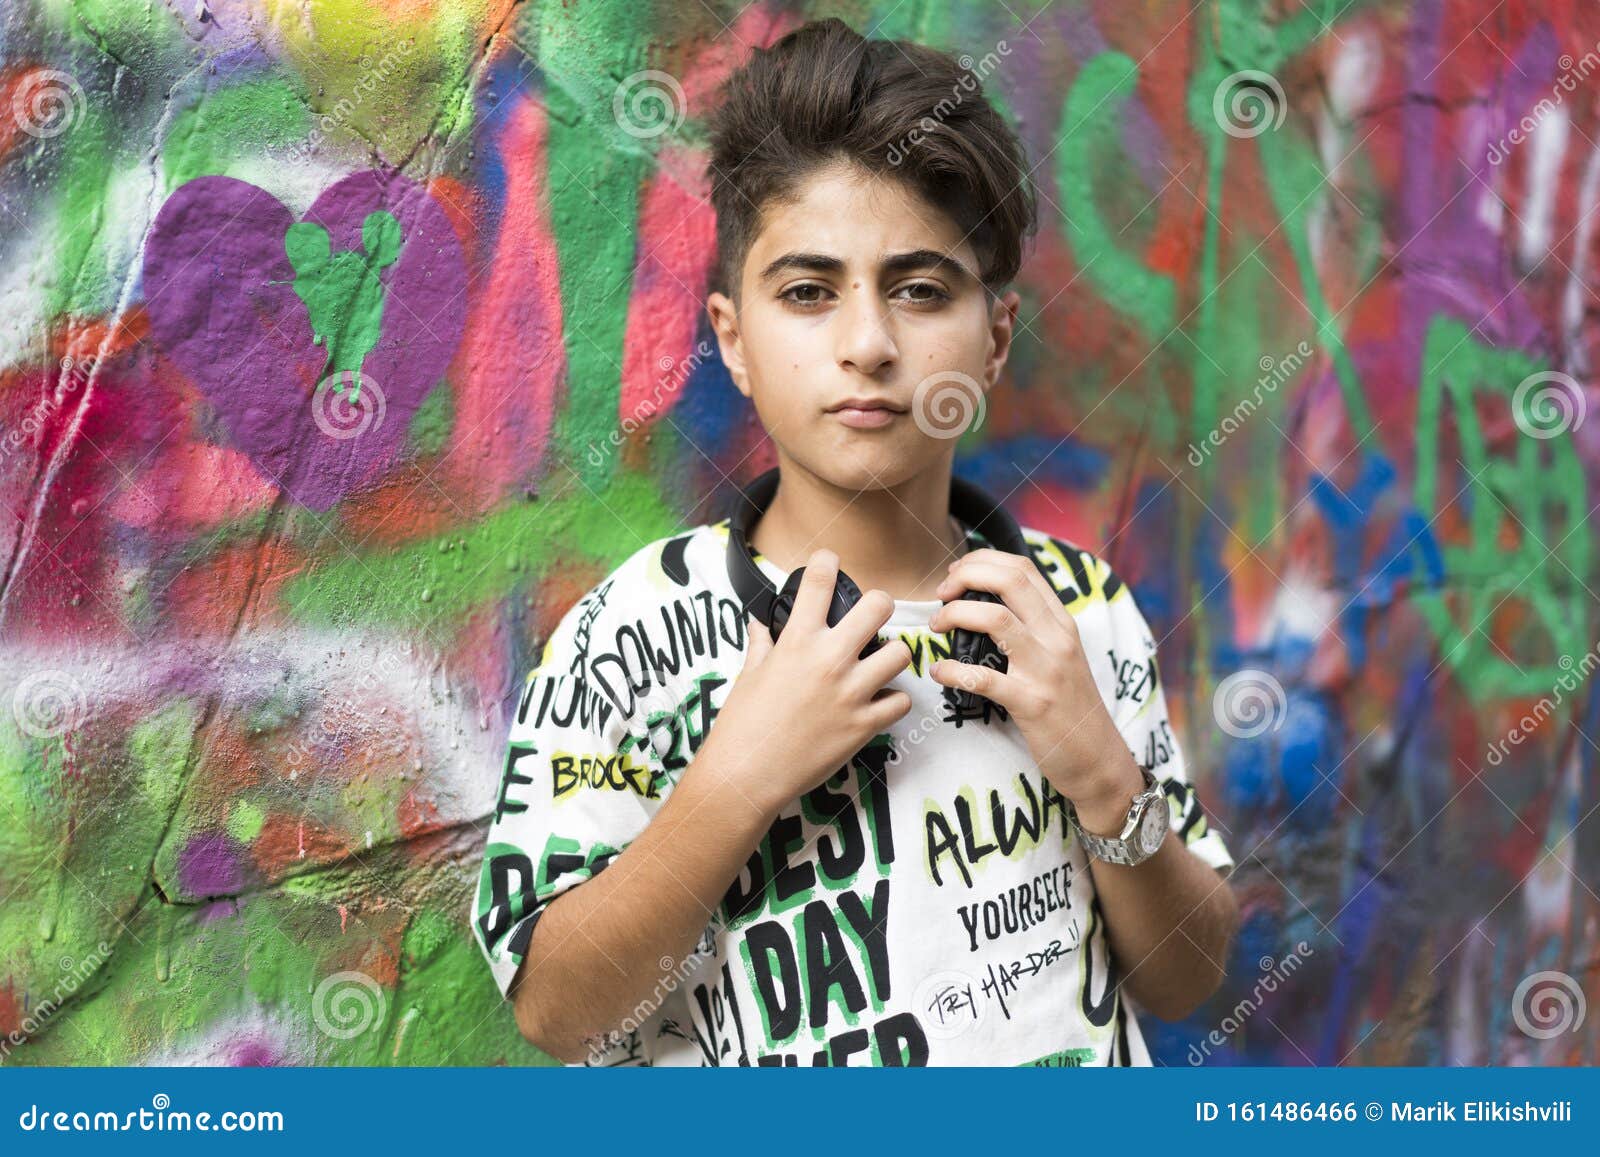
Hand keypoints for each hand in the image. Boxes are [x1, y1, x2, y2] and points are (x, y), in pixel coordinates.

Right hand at [694, 549, 913, 820]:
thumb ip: (762, 643)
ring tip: (879, 664)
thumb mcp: (749, 674)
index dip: (827, 562)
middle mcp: (829, 659)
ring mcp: (851, 693)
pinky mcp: (864, 726)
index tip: (829, 563)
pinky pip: (901, 701)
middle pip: (879, 606)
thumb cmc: (742, 724)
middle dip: (878, 607)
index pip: (819, 580)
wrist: (746, 775)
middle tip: (871, 619)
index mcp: (797, 640)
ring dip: (892, 656)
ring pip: (901, 653)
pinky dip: (893, 701)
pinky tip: (878, 702)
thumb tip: (761, 624)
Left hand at [927, 548, 1143, 833]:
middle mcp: (1057, 638)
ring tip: (936, 626)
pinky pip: (983, 677)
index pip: (1023, 568)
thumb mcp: (1061, 657)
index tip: (956, 573)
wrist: (1098, 760)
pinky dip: (951, 670)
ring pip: (994, 619)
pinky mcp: (1032, 704)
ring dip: (954, 614)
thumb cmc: (1071, 708)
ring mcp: (1046, 670)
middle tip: (941, 593)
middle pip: (1009, 580)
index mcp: (1062, 623)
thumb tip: (988, 603)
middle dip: (965, 575)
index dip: (982, 561)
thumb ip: (1034, 628)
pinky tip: (939, 672)